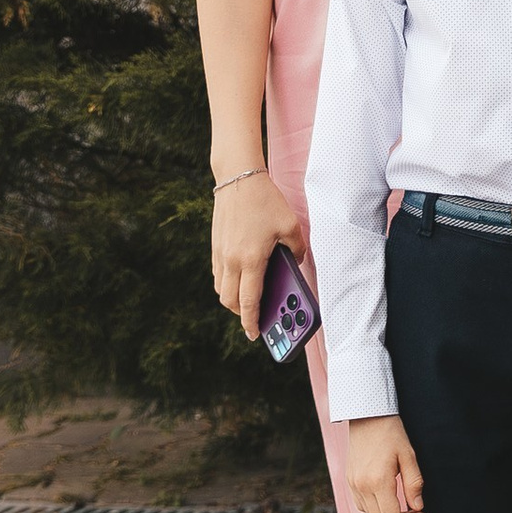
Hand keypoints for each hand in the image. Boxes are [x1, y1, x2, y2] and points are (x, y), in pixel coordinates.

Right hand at [212, 171, 302, 341]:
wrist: (238, 178)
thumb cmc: (266, 201)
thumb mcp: (291, 226)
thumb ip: (296, 250)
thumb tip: (295, 264)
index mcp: (250, 260)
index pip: (248, 301)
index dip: (251, 321)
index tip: (255, 334)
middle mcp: (231, 260)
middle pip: (230, 301)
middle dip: (242, 314)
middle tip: (257, 317)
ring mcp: (220, 254)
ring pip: (221, 289)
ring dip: (233, 299)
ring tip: (250, 299)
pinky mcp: (215, 246)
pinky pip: (218, 274)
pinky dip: (227, 283)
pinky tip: (242, 278)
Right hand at [346, 415, 425, 512]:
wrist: (367, 416)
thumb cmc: (391, 433)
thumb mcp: (409, 455)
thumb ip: (414, 483)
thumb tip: (418, 507)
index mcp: (378, 481)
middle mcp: (362, 486)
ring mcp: (353, 484)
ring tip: (408, 510)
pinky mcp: (350, 480)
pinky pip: (362, 505)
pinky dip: (377, 510)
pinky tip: (390, 502)